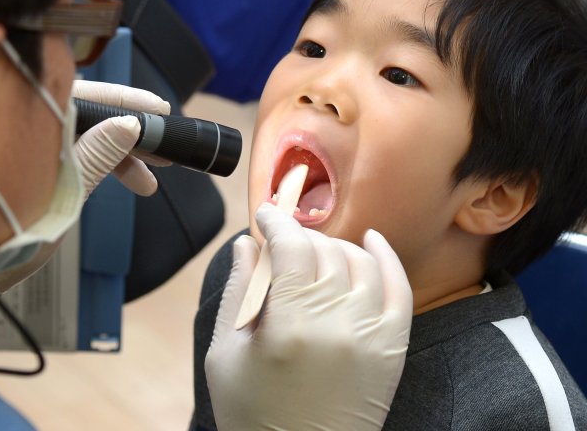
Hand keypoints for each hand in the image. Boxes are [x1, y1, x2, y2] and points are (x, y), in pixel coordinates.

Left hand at [0, 81, 169, 327]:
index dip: (130, 103)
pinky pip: (63, 153)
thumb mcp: (60, 193)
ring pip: (78, 136)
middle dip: (129, 135)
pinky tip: (115, 182)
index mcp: (29, 114)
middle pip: (87, 114)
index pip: (91, 94)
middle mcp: (23, 119)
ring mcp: (19, 141)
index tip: (161, 110)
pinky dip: (92, 166)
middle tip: (165, 155)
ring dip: (115, 156)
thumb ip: (96, 154)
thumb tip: (130, 124)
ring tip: (147, 184)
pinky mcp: (17, 162)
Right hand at [205, 203, 411, 430]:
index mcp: (290, 325)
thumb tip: (244, 244)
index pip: (291, 247)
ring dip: (333, 248)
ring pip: (359, 262)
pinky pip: (399, 289)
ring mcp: (371, 336)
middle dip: (298, 238)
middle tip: (281, 244)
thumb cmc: (251, 413)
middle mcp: (338, 324)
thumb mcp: (225, 354)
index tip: (264, 214)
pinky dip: (386, 259)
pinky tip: (370, 242)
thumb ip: (237, 293)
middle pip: (323, 251)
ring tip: (312, 254)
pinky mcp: (392, 350)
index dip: (275, 221)